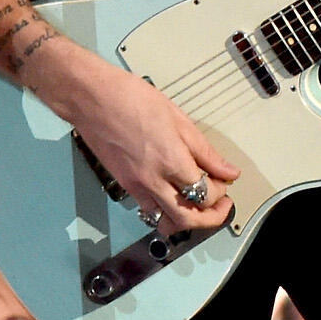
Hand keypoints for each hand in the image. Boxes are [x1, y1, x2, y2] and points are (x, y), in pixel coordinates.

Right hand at [57, 53, 239, 233]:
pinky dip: (166, 211)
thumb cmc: (132, 99)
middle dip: (210, 218)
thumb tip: (228, 171)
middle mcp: (152, 180)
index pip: (205, 194)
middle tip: (220, 206)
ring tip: (199, 205)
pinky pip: (148, 210)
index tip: (227, 182)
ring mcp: (135, 186)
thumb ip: (205, 151)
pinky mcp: (124, 185)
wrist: (92, 99)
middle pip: (187, 219)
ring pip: (165, 221)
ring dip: (187, 220)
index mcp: (171, 161)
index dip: (221, 192)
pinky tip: (174, 196)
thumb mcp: (179, 120)